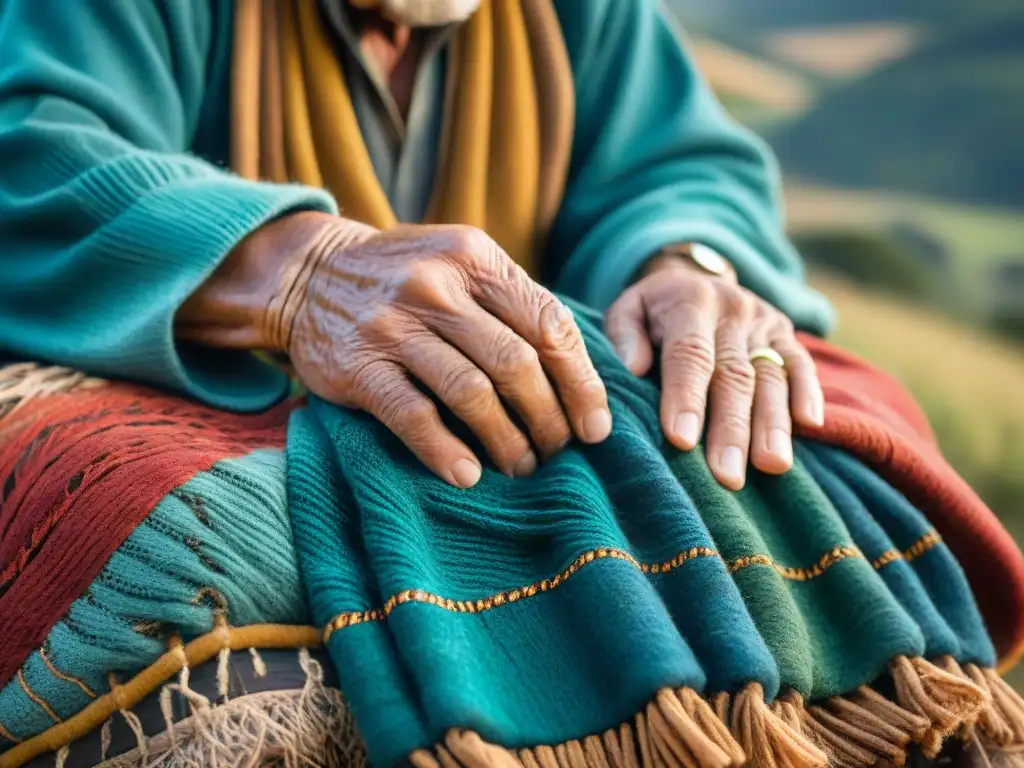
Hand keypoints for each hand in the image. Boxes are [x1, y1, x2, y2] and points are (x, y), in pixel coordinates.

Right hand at [279, 215, 611, 487]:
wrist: (309, 274)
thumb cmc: (406, 280)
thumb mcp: (460, 266)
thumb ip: (512, 305)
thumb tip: (580, 378)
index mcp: (475, 259)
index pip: (549, 324)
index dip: (581, 383)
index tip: (594, 427)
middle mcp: (437, 285)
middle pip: (517, 364)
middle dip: (548, 419)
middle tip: (556, 452)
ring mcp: (394, 324)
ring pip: (472, 393)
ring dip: (506, 442)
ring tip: (519, 468)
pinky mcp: (357, 365)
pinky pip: (414, 417)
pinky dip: (446, 452)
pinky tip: (467, 475)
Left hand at [605, 253, 823, 489]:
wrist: (693, 278)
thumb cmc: (651, 311)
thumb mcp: (627, 311)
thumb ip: (624, 336)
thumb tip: (633, 368)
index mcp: (690, 303)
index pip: (690, 354)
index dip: (686, 397)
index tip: (681, 440)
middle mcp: (732, 311)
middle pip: (735, 375)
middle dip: (732, 428)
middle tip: (728, 475)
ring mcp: (763, 323)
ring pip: (771, 376)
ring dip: (773, 424)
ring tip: (772, 465)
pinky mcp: (786, 334)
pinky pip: (801, 364)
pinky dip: (808, 395)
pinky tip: (809, 426)